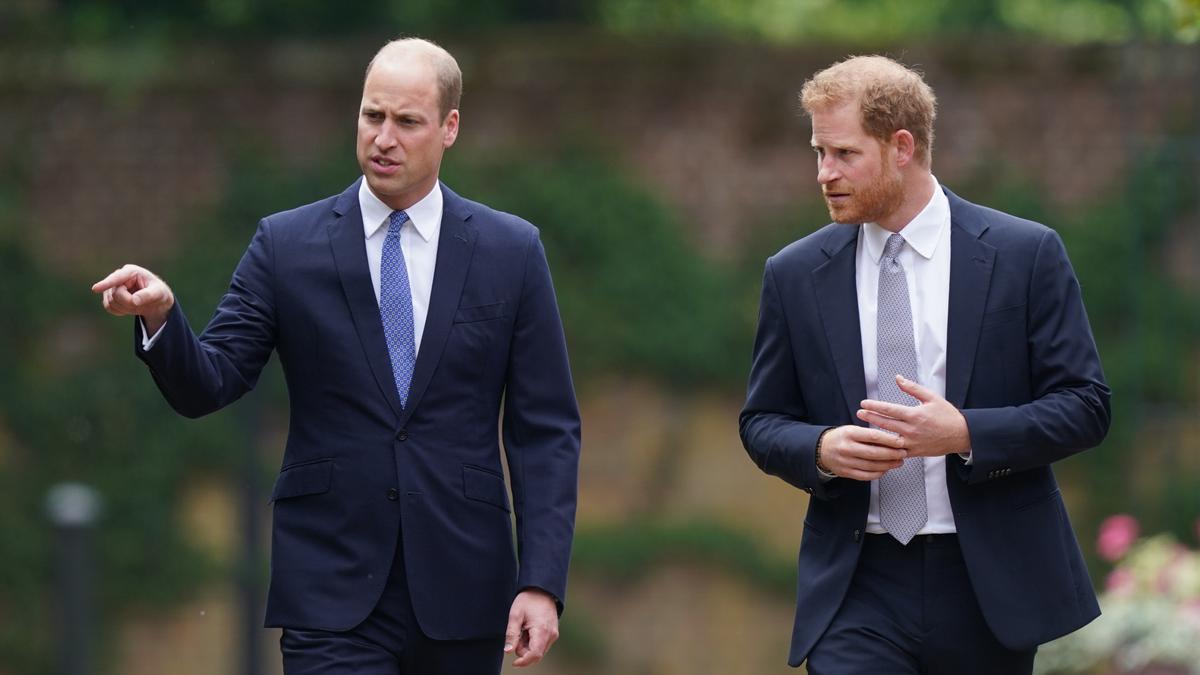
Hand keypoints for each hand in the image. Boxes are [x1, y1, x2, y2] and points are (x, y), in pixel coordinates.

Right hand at [92, 264, 174, 333]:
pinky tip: (129, 307)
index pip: (117, 278)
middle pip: (115, 295)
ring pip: (110, 302)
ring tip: (137, 304)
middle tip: (142, 303)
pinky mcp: (109, 295)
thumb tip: (134, 300)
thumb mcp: (159, 293)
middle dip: (128, 303)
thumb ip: (148, 295)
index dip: (106, 283)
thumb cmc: (159, 293)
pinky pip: (109, 307)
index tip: (95, 289)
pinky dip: (120, 311)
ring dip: (125, 308)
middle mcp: (119, 277)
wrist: (155, 301)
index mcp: (131, 271)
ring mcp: (112, 286)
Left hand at [504, 588, 559, 666]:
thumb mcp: (515, 615)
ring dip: (528, 645)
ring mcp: (553, 634)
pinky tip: (529, 629)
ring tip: (524, 629)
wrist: (542, 589)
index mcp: (542, 631)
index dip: (524, 662)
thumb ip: (512, 634)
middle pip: (536, 654)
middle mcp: (551, 635)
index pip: (534, 655)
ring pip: (539, 650)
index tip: (514, 662)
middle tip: (517, 634)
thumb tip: (508, 651)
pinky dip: (533, 642)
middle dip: (524, 650)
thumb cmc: (528, 600)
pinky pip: (542, 644)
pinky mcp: (553, 633)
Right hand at [818, 424, 907, 480]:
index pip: (873, 437)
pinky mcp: (846, 472)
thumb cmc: (841, 438)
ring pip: (872, 466)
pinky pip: (866, 475)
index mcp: (849, 434)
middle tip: (903, 453)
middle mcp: (847, 448)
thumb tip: (892, 440)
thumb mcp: (852, 429)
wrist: (821, 449)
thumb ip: (869, 434)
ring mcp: (846, 462)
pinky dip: (878, 473)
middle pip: (875, 453)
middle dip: (892, 454)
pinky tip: (885, 469)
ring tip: (898, 462)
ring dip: (888, 465)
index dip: (890, 440)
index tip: (901, 442)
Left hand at [856, 375, 970, 456]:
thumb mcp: (931, 397)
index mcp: (915, 415)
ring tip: (863, 428)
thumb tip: (898, 378)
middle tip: (859, 413)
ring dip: (875, 433)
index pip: (889, 409)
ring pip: (888, 439)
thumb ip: (912, 388)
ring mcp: (912, 442)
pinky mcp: (914, 452)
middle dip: (870, 417)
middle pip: (885, 423)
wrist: (961, 435)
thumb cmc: (947, 415)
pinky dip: (885, 449)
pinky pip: (896, 452)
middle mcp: (912, 429)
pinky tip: (876, 445)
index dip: (874, 406)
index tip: (864, 403)